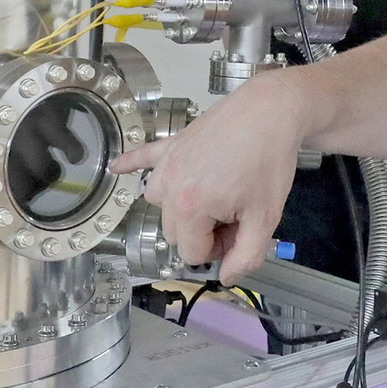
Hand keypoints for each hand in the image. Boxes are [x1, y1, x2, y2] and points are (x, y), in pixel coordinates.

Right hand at [109, 75, 303, 281]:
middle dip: (203, 231)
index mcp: (190, 208)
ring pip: (162, 203)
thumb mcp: (266, 218)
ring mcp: (168, 163)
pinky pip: (143, 157)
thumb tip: (227, 276)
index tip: (239, 231)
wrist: (271, 111)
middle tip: (236, 212)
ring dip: (182, 207)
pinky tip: (115, 167)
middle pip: (176, 231)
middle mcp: (170, 186)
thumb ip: (246, 256)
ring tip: (214, 194)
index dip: (219, 249)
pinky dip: (131, 164)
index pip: (191, 252)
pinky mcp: (172, 144)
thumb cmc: (269, 160)